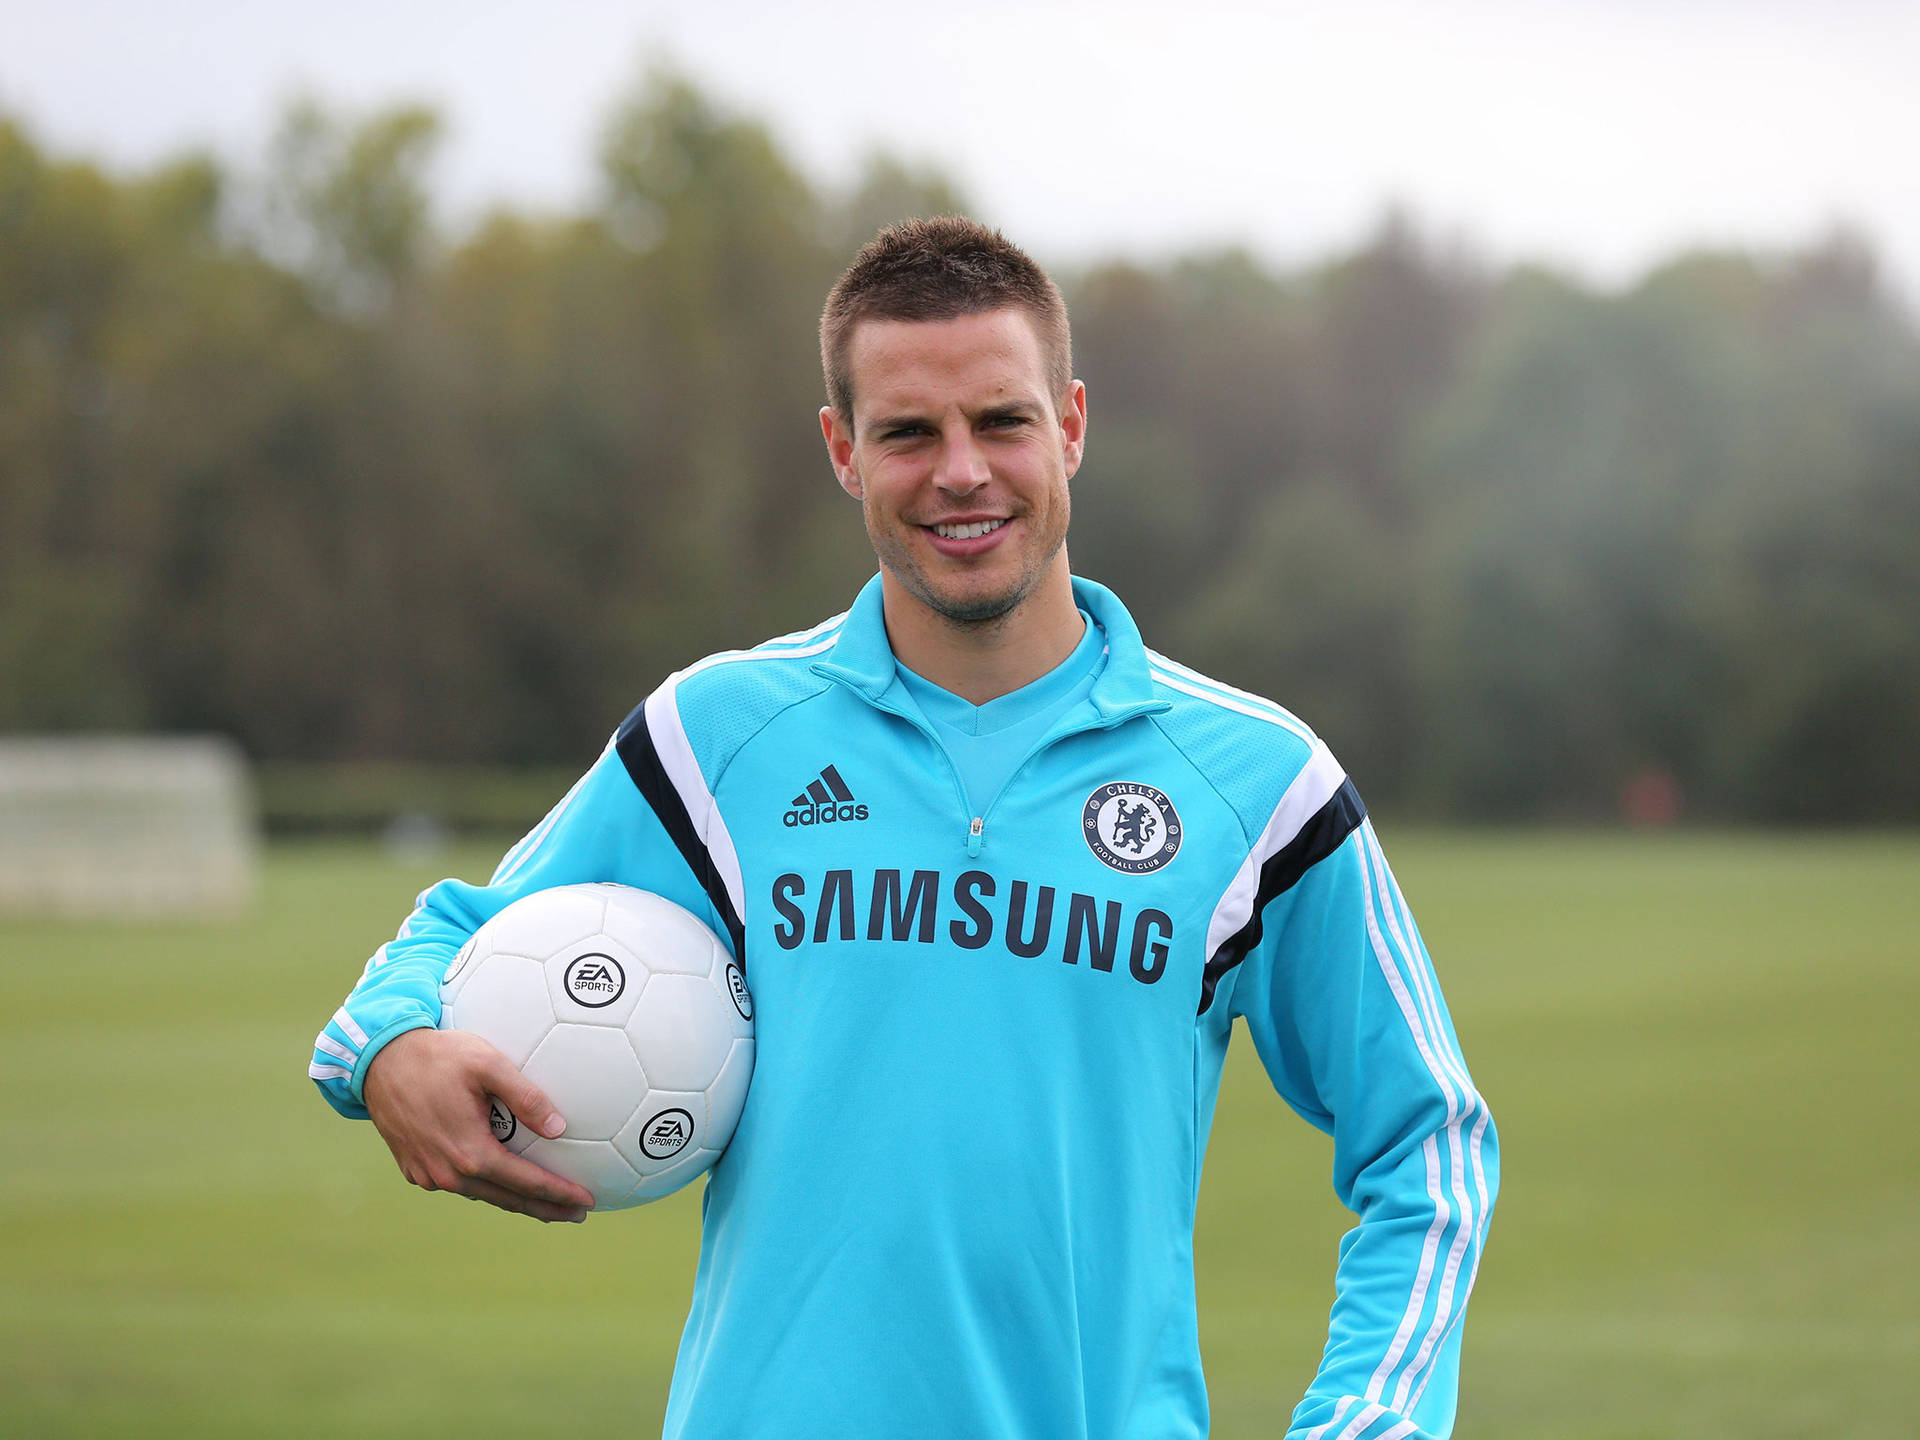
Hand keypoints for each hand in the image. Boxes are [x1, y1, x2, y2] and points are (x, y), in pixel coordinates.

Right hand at [364, 1027, 593, 1222]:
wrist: (379, 1060)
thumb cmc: (438, 1056)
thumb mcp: (488, 1064)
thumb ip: (526, 1097)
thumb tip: (559, 1129)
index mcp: (470, 1153)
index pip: (526, 1183)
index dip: (559, 1195)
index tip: (587, 1203)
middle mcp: (448, 1174)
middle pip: (508, 1199)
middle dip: (545, 1209)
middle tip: (577, 1214)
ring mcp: (428, 1175)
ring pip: (483, 1194)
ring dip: (515, 1199)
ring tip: (546, 1202)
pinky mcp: (414, 1170)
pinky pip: (459, 1184)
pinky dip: (486, 1187)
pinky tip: (501, 1181)